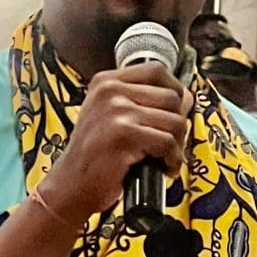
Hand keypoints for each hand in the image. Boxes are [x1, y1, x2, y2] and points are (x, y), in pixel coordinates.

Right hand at [39, 62, 192, 224]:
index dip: (175, 90)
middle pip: (171, 97)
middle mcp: (110, 92)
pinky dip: (172, 159)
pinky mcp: (124, 135)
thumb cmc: (94, 156)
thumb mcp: (113, 118)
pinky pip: (167, 142)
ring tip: (166, 158)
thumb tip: (186, 97)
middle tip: (170, 143)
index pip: (155, 71)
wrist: (71, 185)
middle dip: (179, 124)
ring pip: (174, 121)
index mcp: (106, 82)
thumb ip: (145, 103)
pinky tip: (164, 168)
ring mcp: (116, 112)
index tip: (176, 110)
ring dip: (177, 145)